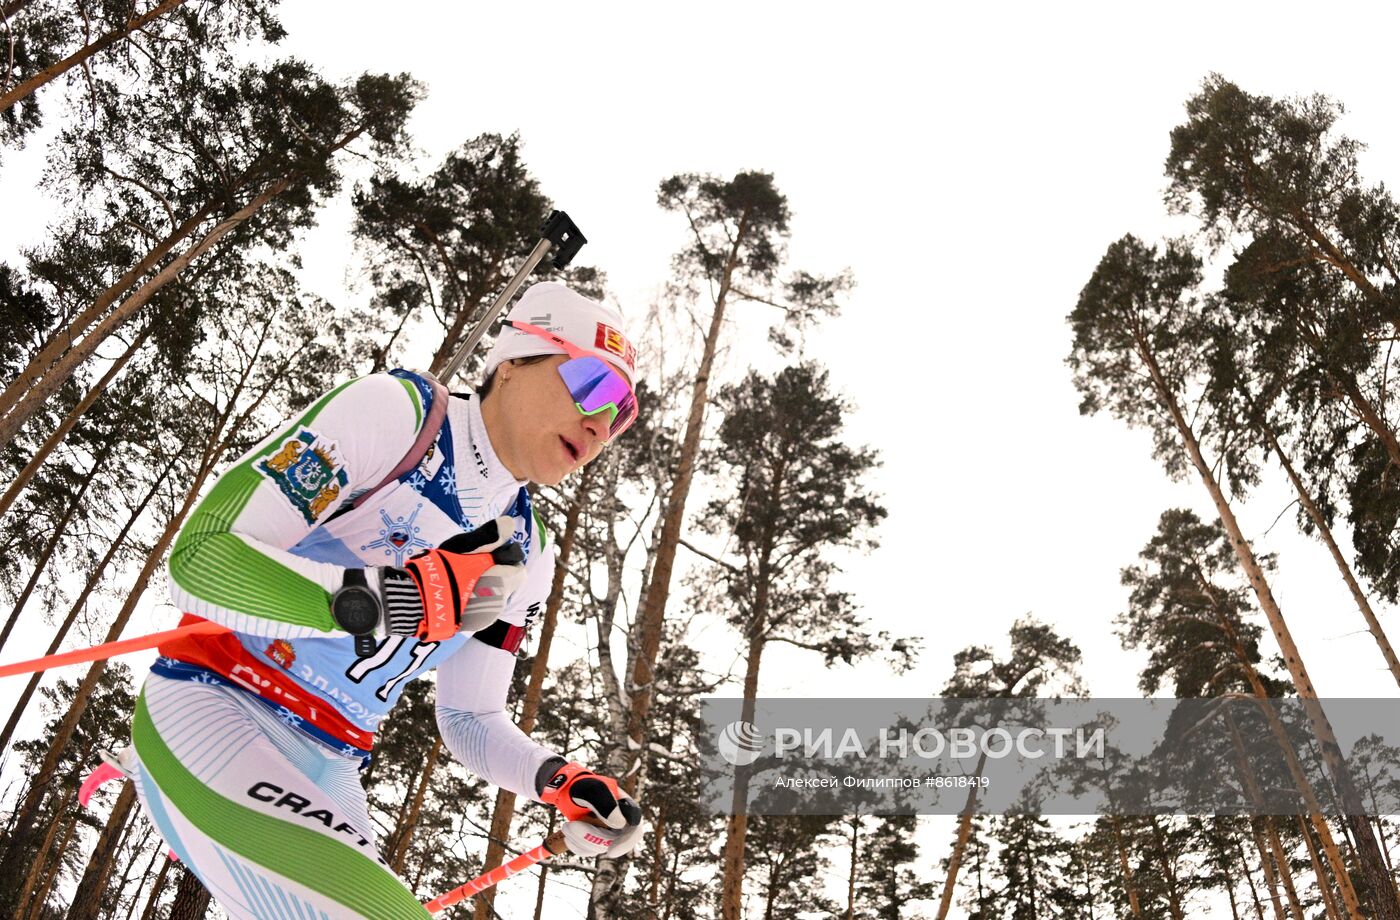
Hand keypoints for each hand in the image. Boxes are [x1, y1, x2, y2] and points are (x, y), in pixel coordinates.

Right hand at [339, 516, 525, 642]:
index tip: (492, 554)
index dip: (507, 558)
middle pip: (511, 583)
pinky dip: (478, 600)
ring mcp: (487, 614)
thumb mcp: (464, 546)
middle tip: (478, 566)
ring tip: (465, 580)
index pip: (518, 567)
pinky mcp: (475, 624)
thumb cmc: (442, 569)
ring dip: (489, 586)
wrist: (418, 601)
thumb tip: (510, 523)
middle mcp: (498, 599)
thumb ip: (490, 536)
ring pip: (498, 595)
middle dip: (500, 573)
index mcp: (501, 579)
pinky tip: (461, 594)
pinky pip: (485, 608)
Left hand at [537, 761, 644, 857]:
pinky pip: (589, 850)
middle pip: (612, 842)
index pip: (635, 829)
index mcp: (626, 807)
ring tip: (566, 825)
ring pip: (599, 847)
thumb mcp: (593, 790)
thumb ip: (606, 804)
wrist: (569, 789)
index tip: (610, 852)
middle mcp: (621, 822)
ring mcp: (609, 832)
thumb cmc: (583, 786)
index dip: (626, 842)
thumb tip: (621, 825)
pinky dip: (577, 845)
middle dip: (590, 836)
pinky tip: (568, 834)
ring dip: (580, 839)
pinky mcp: (597, 839)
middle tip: (570, 826)